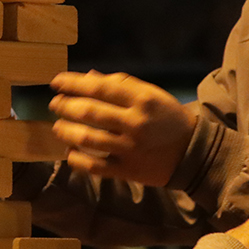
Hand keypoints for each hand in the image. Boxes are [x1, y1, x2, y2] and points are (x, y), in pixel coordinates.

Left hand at [47, 70, 196, 186]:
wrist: (194, 153)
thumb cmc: (168, 118)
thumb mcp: (152, 94)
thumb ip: (122, 85)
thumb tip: (88, 77)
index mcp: (142, 99)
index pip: (100, 88)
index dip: (73, 84)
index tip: (56, 82)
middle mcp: (135, 122)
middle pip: (91, 112)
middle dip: (66, 106)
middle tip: (55, 104)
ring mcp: (130, 148)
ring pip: (89, 139)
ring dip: (67, 132)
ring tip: (58, 127)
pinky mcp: (129, 171)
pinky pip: (96, 166)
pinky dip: (78, 159)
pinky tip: (70, 153)